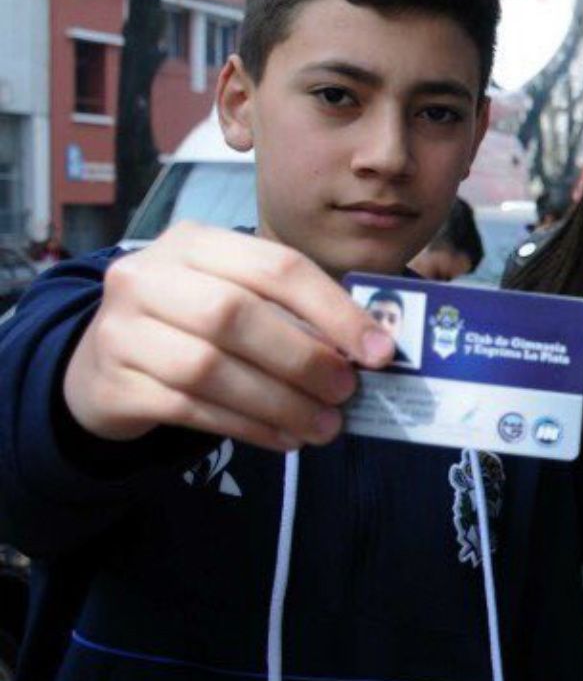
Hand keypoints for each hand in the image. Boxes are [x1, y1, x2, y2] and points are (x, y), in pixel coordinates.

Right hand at [63, 223, 395, 453]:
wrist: (105, 360)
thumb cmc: (194, 324)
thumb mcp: (237, 297)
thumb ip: (294, 312)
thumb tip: (372, 350)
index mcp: (193, 242)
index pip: (276, 266)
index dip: (335, 310)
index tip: (379, 351)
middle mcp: (147, 276)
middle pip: (235, 314)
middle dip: (303, 358)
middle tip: (346, 392)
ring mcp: (120, 330)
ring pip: (209, 367)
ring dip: (279, 402)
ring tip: (324, 426)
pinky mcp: (112, 384)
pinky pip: (189, 408)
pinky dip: (247, 426)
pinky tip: (284, 437)